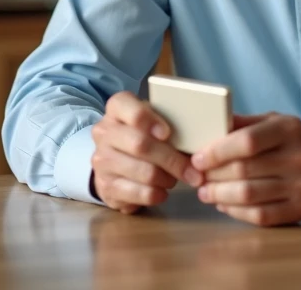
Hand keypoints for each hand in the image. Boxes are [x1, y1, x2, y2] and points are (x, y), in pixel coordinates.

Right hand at [90, 91, 198, 213]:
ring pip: (143, 171)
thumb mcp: (152, 121)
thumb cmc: (143, 136)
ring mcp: (101, 160)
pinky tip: (162, 192)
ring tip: (175, 179)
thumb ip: (168, 121)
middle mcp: (104, 132)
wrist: (114, 163)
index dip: (147, 119)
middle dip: (172, 160)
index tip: (167, 133)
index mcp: (117, 109)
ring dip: (167, 178)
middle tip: (194, 172)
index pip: (125, 105)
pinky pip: (137, 193)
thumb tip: (199, 137)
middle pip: (140, 144)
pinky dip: (156, 194)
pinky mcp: (105, 186)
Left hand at [190, 113, 300, 225]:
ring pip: (249, 195)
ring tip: (205, 192)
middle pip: (244, 170)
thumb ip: (242, 123)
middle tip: (197, 177)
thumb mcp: (271, 121)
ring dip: (220, 195)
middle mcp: (299, 157)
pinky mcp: (300, 209)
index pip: (248, 141)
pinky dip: (236, 211)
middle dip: (213, 175)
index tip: (198, 158)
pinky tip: (224, 204)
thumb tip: (207, 128)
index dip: (218, 152)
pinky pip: (260, 215)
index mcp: (289, 129)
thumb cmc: (289, 141)